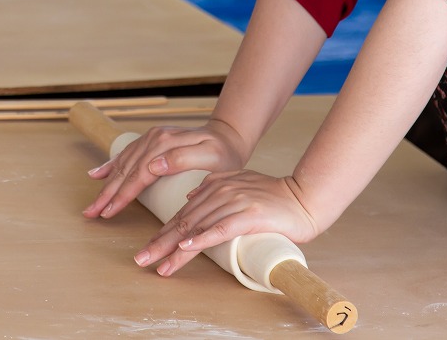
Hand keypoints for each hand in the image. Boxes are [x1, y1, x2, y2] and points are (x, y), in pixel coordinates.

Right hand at [83, 121, 245, 219]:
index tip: (109, 213)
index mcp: (166, 144)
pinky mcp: (150, 140)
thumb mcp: (212, 156)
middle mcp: (155, 139)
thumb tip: (152, 165)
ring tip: (92, 205)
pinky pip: (125, 154)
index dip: (122, 195)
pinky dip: (110, 165)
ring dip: (106, 185)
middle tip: (91, 214)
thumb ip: (183, 158)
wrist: (227, 136)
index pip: (138, 175)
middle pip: (126, 171)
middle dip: (107, 194)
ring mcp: (151, 138)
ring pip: (122, 164)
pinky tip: (96, 175)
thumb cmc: (223, 153)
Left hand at [135, 171, 321, 276]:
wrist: (304, 197)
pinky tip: (187, 247)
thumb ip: (217, 184)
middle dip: (161, 242)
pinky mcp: (249, 214)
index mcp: (216, 184)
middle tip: (142, 259)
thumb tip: (191, 196)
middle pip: (185, 220)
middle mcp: (221, 191)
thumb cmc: (275, 196)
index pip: (183, 212)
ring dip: (176, 249)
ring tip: (160, 264)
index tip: (149, 249)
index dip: (164, 232)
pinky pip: (221, 228)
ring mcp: (234, 201)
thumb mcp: (241, 182)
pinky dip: (202, 238)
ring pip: (198, 227)